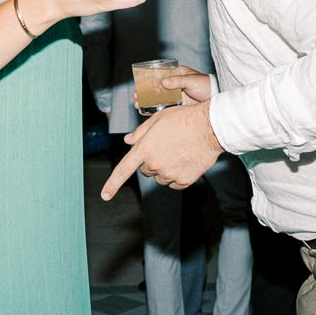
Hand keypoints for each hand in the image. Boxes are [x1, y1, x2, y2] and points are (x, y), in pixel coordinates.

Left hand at [101, 98, 223, 199]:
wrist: (210, 127)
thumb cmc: (183, 119)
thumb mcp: (157, 119)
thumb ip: (140, 132)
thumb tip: (129, 141)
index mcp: (144, 149)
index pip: (123, 170)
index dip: (112, 184)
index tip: (105, 195)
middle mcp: (154, 164)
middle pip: (145, 170)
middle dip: (151, 161)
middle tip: (166, 146)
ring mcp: (169, 174)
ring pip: (160, 177)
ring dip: (165, 169)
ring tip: (178, 151)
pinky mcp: (184, 180)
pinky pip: (175, 183)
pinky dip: (178, 175)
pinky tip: (185, 161)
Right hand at [129, 67, 210, 112]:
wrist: (216, 100)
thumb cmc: (206, 85)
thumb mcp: (192, 80)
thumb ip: (178, 81)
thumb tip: (164, 81)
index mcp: (177, 74)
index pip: (160, 74)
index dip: (149, 78)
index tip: (140, 82)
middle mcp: (174, 84)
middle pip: (156, 87)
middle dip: (145, 91)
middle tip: (136, 96)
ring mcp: (175, 95)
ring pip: (158, 97)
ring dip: (148, 100)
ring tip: (138, 104)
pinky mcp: (178, 105)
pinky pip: (164, 107)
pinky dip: (155, 109)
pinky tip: (147, 111)